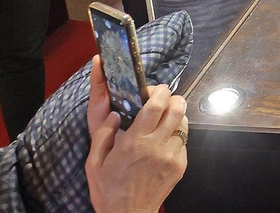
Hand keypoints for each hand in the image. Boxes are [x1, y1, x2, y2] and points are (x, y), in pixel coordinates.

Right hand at [86, 56, 186, 212]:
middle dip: (173, 98)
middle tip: (165, 99)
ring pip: (184, 124)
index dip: (159, 91)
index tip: (155, 88)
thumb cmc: (109, 190)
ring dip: (176, 116)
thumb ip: (102, 134)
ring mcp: (171, 157)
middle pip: (177, 109)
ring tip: (165, 118)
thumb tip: (114, 114)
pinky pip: (184, 141)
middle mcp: (156, 147)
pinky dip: (177, 135)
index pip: (156, 106)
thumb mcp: (95, 163)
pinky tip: (165, 140)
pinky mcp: (180, 166)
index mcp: (134, 143)